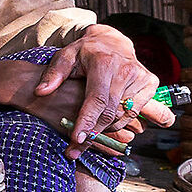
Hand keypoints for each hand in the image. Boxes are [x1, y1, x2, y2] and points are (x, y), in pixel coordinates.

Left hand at [24, 27, 158, 159]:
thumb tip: (40, 92)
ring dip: (105, 129)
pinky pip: (133, 113)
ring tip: (88, 133)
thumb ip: (53, 74)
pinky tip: (104, 122)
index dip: (87, 122)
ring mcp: (142, 78)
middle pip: (110, 112)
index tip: (76, 140)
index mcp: (104, 63)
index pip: (97, 99)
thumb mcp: (65, 57)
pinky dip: (118, 122)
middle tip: (75, 149)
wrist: (112, 42)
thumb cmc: (85, 52)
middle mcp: (127, 70)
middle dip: (93, 133)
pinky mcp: (150, 84)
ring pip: (122, 116)